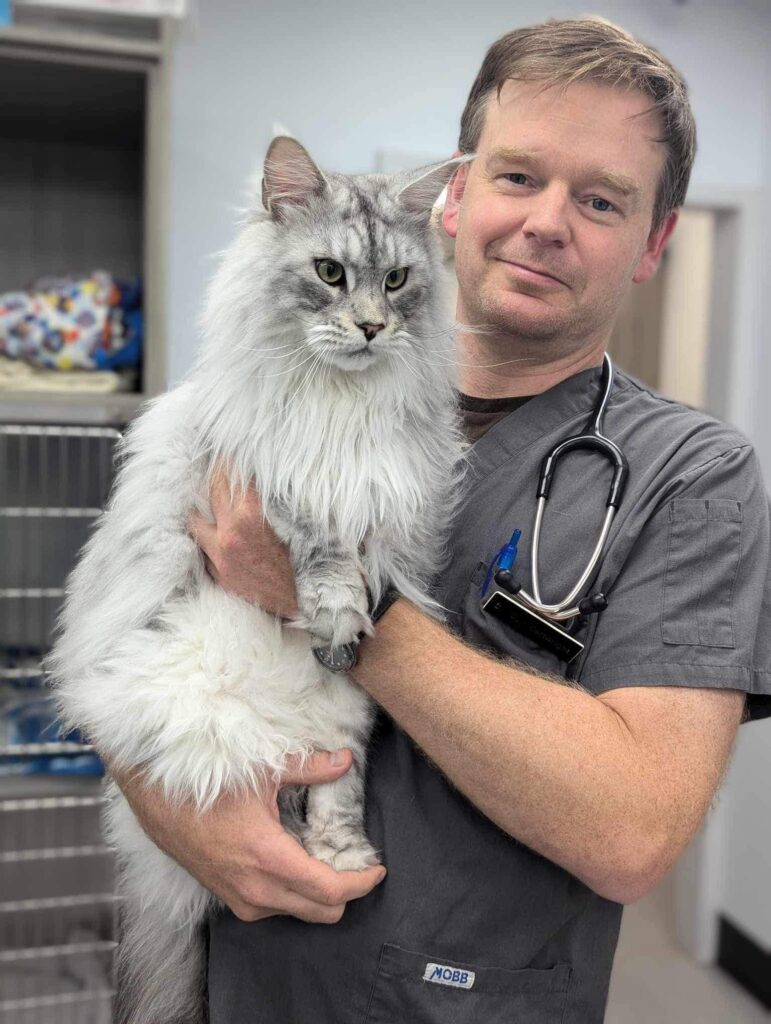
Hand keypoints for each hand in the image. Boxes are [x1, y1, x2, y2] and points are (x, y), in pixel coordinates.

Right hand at [114, 748, 385, 922]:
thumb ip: (310, 768)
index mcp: (268, 858)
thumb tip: (345, 759)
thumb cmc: (208, 787)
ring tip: (328, 860)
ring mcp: (243, 899)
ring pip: (300, 913)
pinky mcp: (232, 900)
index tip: (377, 870)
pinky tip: (297, 864)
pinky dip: (296, 895)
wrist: (159, 804)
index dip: (361, 883)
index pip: (330, 890)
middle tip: (357, 864)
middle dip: (346, 892)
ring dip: (320, 895)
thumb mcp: (263, 772)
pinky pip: (278, 909)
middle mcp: (257, 889)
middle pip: (322, 912)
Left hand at [188, 468, 298, 617]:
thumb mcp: (294, 523)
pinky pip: (202, 547)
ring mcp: (219, 556)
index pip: (232, 475)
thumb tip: (256, 475)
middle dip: (217, 473)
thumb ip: (272, 498)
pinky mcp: (217, 574)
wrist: (303, 603)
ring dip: (202, 506)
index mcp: (250, 517)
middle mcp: (229, 534)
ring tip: (205, 496)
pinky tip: (210, 527)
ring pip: (195, 519)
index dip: (231, 459)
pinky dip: (206, 534)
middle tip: (218, 461)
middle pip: (213, 490)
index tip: (229, 448)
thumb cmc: (305, 561)